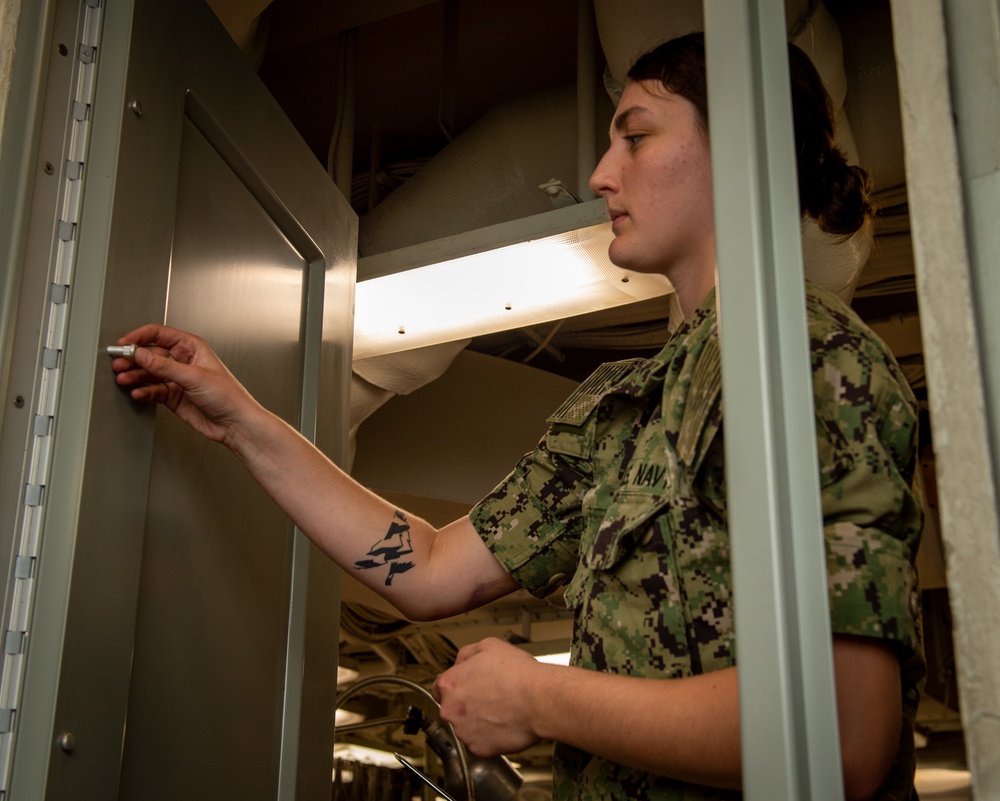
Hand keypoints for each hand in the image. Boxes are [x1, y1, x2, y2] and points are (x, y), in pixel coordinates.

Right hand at [111, 323, 259, 444]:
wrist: (235, 424)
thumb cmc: (228, 396)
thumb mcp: (194, 377)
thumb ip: (164, 366)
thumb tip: (140, 354)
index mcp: (191, 347)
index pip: (158, 334)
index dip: (138, 337)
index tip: (123, 345)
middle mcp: (183, 361)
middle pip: (150, 354)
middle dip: (133, 359)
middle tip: (119, 365)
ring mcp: (177, 379)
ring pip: (149, 373)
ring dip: (135, 376)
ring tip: (124, 380)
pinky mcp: (173, 396)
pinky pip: (152, 390)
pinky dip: (144, 391)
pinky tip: (138, 393)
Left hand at [432, 637, 545, 756]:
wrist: (539, 699)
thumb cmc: (518, 674)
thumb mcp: (489, 646)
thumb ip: (466, 654)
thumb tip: (460, 662)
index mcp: (450, 684)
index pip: (439, 688)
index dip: (455, 686)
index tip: (466, 687)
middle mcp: (451, 710)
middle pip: (452, 708)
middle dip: (467, 704)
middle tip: (489, 697)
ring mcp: (464, 732)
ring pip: (466, 727)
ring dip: (478, 721)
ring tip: (500, 709)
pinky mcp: (479, 749)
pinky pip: (480, 742)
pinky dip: (490, 736)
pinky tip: (504, 723)